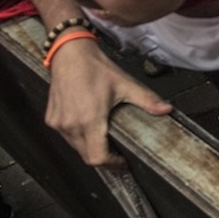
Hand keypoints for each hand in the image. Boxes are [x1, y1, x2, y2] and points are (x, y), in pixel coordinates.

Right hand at [45, 36, 171, 166]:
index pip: (97, 157)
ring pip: (75, 147)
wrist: (69, 53)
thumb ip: (147, 100)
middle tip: (119, 154)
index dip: (112, 164)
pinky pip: (66, 137)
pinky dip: (78, 138)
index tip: (123, 162)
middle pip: (87, 156)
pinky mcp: (51, 118)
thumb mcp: (125, 84)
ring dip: (90, 148)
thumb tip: (167, 109)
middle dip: (104, 158)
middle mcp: (71, 125)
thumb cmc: (95, 68)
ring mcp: (58, 123)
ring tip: (106, 142)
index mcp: (89, 120)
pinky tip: (91, 130)